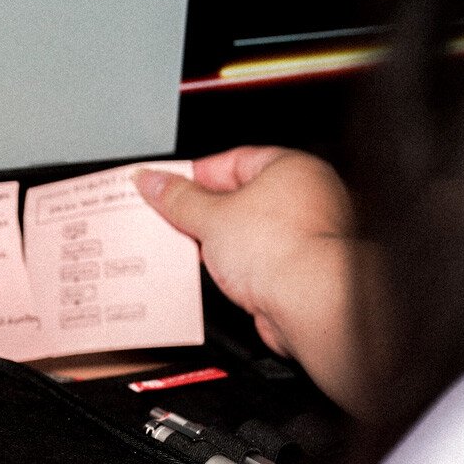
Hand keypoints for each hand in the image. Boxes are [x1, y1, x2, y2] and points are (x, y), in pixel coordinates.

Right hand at [135, 147, 372, 415]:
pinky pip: (256, 258)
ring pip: (247, 230)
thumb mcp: (209, 216)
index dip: (194, 175)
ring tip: (190, 248)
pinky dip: (233, 264)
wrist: (309, 302)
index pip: (232, 161)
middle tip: (171, 218)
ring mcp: (306, 234)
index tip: (167, 187)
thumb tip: (154, 182)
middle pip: (239, 196)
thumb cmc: (281, 250)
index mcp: (291, 168)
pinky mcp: (300, 268)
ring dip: (216, 240)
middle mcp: (307, 197)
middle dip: (202, 211)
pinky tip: (214, 272)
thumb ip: (177, 198)